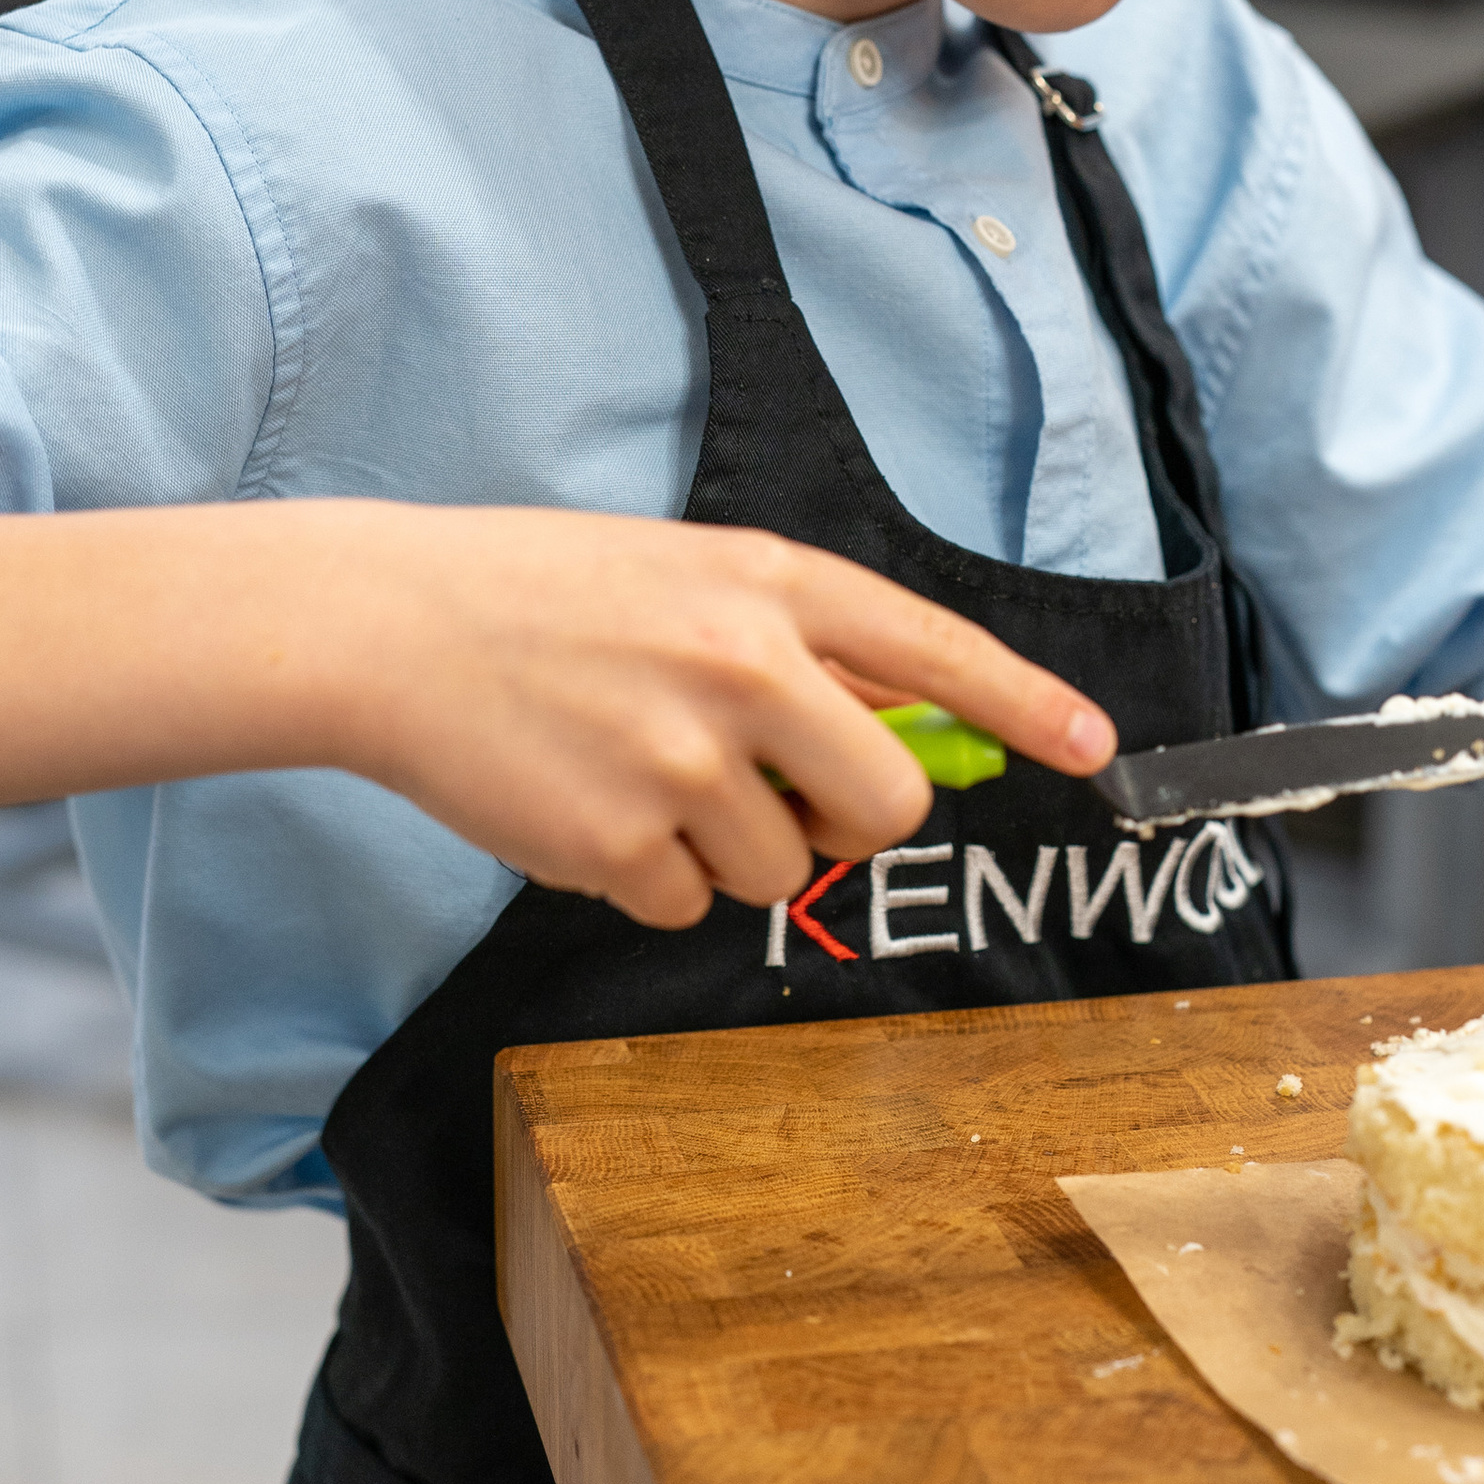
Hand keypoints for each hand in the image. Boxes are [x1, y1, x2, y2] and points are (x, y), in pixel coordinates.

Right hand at [322, 506, 1113, 928]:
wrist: (391, 626)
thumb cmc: (543, 597)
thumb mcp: (686, 576)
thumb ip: (790, 643)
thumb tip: (891, 730)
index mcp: (770, 584)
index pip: (932, 648)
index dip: (1023, 703)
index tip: (1092, 746)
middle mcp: (744, 666)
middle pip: (884, 802)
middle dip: (850, 824)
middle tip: (787, 799)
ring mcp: (682, 759)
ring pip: (780, 869)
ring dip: (724, 850)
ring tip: (634, 772)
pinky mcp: (616, 841)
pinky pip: (684, 908)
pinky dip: (642, 880)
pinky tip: (584, 808)